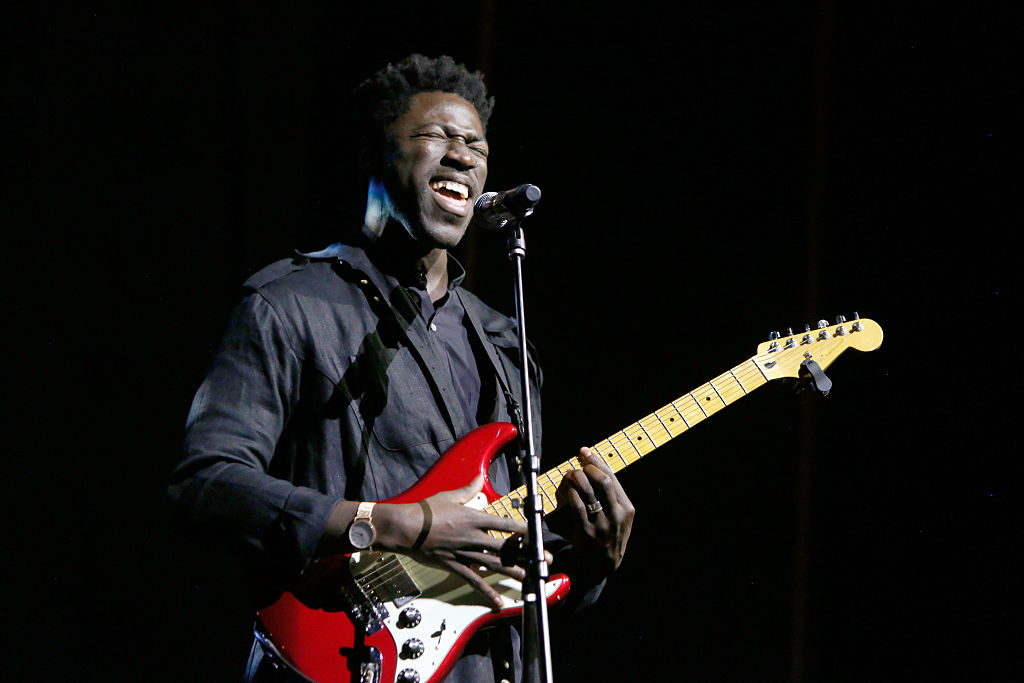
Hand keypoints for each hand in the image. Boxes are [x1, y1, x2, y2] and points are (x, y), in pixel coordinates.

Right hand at [381, 476, 531, 608]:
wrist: (406, 528)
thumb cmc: (426, 510)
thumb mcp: (450, 496)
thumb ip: (469, 489)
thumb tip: (479, 477)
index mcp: (475, 518)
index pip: (506, 524)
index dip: (524, 530)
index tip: (537, 533)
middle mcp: (474, 537)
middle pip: (507, 547)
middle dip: (528, 553)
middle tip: (545, 559)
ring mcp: (466, 553)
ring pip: (495, 565)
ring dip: (514, 571)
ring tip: (530, 578)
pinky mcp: (456, 566)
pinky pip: (474, 581)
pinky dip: (486, 592)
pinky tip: (497, 601)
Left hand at [556, 447, 634, 573]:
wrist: (602, 565)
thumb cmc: (609, 535)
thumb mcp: (620, 517)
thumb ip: (613, 496)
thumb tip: (594, 466)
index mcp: (627, 509)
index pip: (613, 478)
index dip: (596, 462)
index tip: (584, 452)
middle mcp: (617, 515)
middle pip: (603, 481)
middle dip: (588, 468)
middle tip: (579, 465)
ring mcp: (602, 524)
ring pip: (589, 492)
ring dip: (577, 478)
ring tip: (571, 475)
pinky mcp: (586, 531)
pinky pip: (577, 506)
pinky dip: (571, 493)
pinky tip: (567, 489)